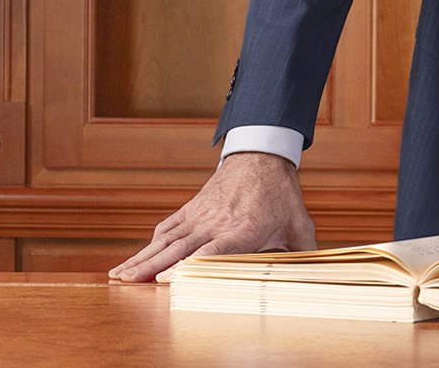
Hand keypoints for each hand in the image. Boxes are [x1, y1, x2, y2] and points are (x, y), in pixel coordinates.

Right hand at [108, 151, 316, 282]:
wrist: (262, 154)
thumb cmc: (281, 194)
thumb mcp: (299, 224)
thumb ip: (305, 254)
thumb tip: (319, 276)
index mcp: (243, 230)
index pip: (211, 251)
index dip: (188, 266)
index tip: (166, 279)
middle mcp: (217, 222)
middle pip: (179, 248)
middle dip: (151, 267)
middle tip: (126, 283)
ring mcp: (202, 213)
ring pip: (167, 239)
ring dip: (142, 258)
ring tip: (119, 275)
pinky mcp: (194, 207)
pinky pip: (169, 226)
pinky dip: (151, 243)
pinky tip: (136, 259)